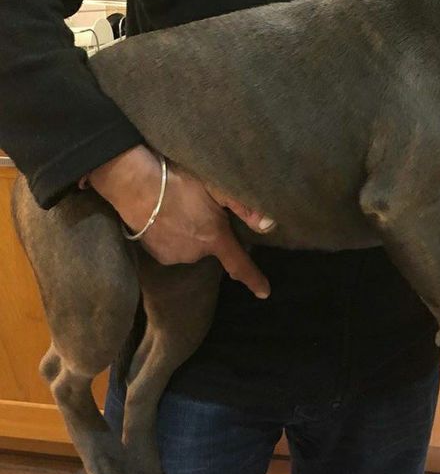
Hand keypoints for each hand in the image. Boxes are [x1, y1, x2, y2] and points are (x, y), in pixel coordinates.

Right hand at [87, 145, 273, 296]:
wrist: (135, 184)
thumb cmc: (179, 180)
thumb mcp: (217, 187)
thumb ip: (244, 208)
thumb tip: (270, 226)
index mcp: (215, 238)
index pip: (239, 264)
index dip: (254, 279)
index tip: (264, 293)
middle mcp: (196, 253)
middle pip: (211, 247)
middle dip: (209, 232)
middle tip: (198, 207)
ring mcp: (175, 256)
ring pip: (191, 247)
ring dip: (190, 233)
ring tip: (178, 209)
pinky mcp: (156, 255)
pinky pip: (173, 248)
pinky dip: (172, 236)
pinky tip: (164, 217)